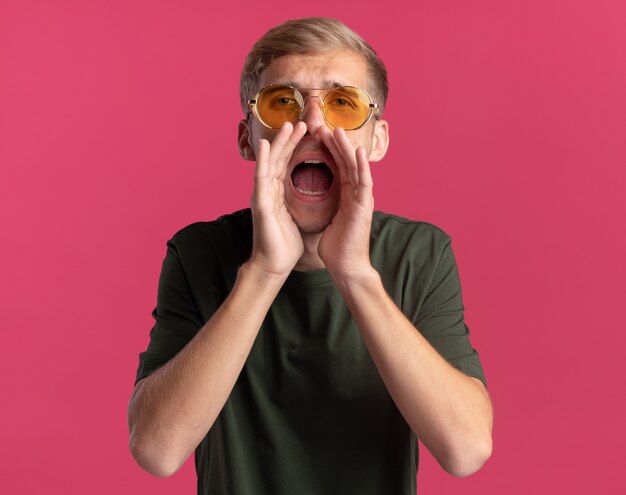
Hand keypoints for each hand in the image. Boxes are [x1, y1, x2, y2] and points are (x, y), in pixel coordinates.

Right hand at [249, 122, 306, 276]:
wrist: (274, 264)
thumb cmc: (285, 245)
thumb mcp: (296, 218)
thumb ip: (298, 204)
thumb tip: (311, 197)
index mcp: (278, 194)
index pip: (288, 165)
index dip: (297, 148)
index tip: (309, 133)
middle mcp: (268, 191)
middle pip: (280, 159)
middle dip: (290, 140)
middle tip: (301, 122)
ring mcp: (262, 196)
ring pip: (271, 163)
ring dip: (279, 143)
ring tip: (289, 125)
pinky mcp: (261, 204)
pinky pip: (262, 178)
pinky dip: (264, 160)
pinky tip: (267, 145)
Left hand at [317, 127, 374, 279]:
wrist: (345, 267)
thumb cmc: (336, 248)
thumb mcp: (327, 221)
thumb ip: (326, 207)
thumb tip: (313, 201)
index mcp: (346, 197)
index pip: (337, 168)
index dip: (328, 151)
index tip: (316, 136)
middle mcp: (356, 195)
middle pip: (345, 163)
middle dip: (335, 144)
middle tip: (323, 126)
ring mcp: (362, 200)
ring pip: (355, 168)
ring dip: (347, 148)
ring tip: (337, 130)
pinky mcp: (364, 207)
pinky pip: (364, 183)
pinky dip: (362, 166)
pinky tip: (357, 151)